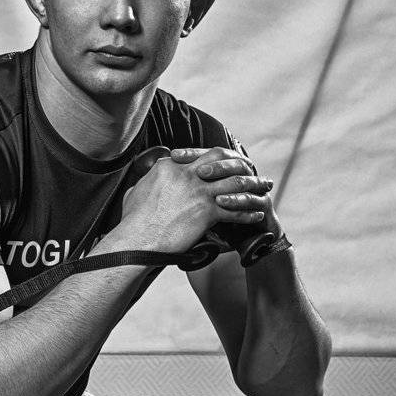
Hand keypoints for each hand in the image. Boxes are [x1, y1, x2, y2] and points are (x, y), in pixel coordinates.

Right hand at [119, 145, 275, 254]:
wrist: (136, 240)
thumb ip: (146, 180)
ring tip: (263, 189)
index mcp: (170, 166)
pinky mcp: (206, 212)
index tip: (226, 164)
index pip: (199, 155)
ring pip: (234, 182)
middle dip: (240, 163)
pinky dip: (247, 212)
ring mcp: (198, 191)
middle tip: (251, 168)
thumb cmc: (132, 222)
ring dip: (252, 186)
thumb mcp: (135, 191)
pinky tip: (255, 215)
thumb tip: (145, 178)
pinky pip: (235, 210)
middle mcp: (187, 174)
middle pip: (222, 159)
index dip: (216, 159)